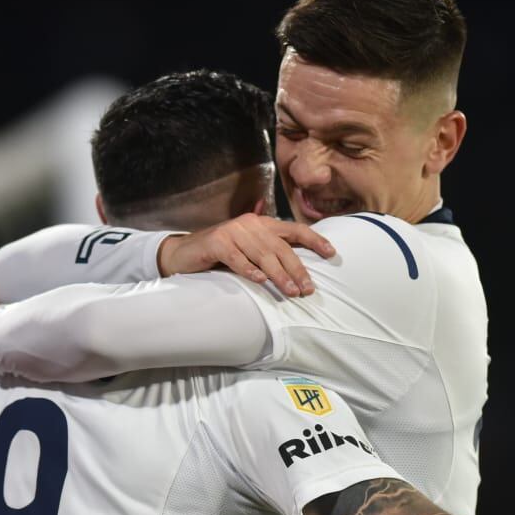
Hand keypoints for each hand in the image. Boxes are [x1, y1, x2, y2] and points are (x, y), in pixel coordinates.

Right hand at [157, 213, 336, 296]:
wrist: (184, 253)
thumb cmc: (220, 256)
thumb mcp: (249, 251)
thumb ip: (269, 253)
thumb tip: (299, 272)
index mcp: (262, 224)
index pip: (294, 230)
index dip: (314, 240)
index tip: (331, 253)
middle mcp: (250, 224)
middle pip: (281, 247)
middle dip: (297, 269)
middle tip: (308, 289)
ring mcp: (232, 231)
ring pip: (262, 254)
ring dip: (278, 274)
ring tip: (290, 291)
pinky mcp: (216, 242)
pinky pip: (236, 258)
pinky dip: (248, 270)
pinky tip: (259, 281)